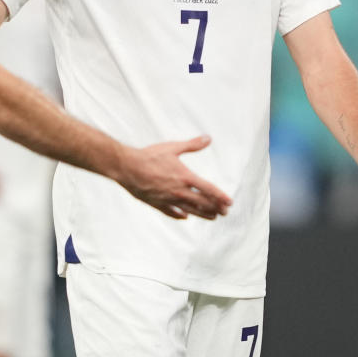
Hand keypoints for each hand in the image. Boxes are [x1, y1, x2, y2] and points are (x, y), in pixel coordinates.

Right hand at [117, 136, 231, 219]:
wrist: (128, 167)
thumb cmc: (149, 156)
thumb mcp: (172, 148)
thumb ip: (192, 145)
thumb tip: (208, 138)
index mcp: (185, 177)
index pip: (208, 190)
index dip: (221, 197)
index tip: (229, 203)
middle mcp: (179, 191)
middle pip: (202, 203)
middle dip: (215, 208)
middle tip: (224, 212)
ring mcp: (168, 199)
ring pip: (190, 210)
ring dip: (203, 214)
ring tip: (212, 217)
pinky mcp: (157, 203)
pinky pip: (171, 212)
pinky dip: (180, 215)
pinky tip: (185, 217)